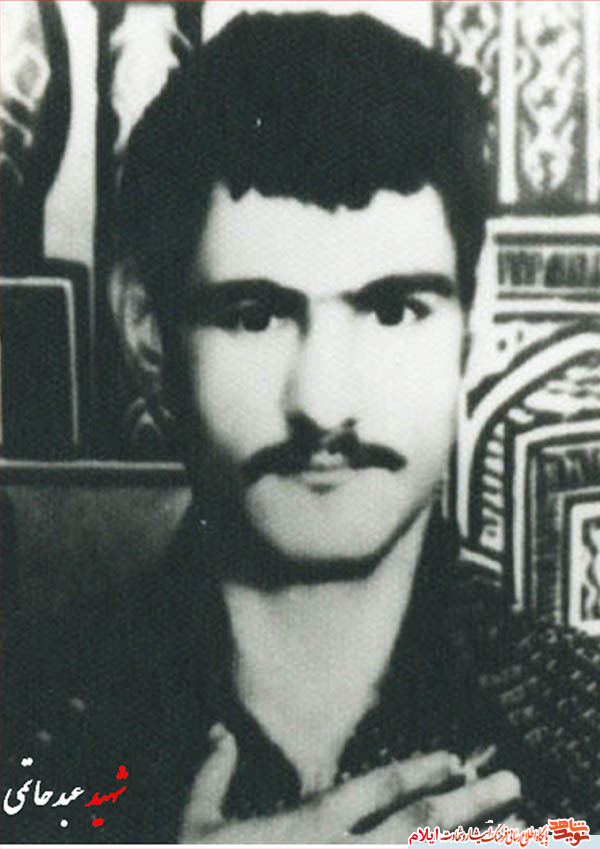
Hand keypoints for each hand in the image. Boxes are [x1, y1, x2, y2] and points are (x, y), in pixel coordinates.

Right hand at [179, 724, 520, 843]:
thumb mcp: (196, 826)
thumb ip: (212, 775)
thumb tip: (220, 731)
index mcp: (312, 825)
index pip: (378, 786)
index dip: (420, 769)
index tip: (452, 759)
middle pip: (420, 822)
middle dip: (471, 801)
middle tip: (511, 782)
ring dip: (473, 844)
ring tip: (517, 829)